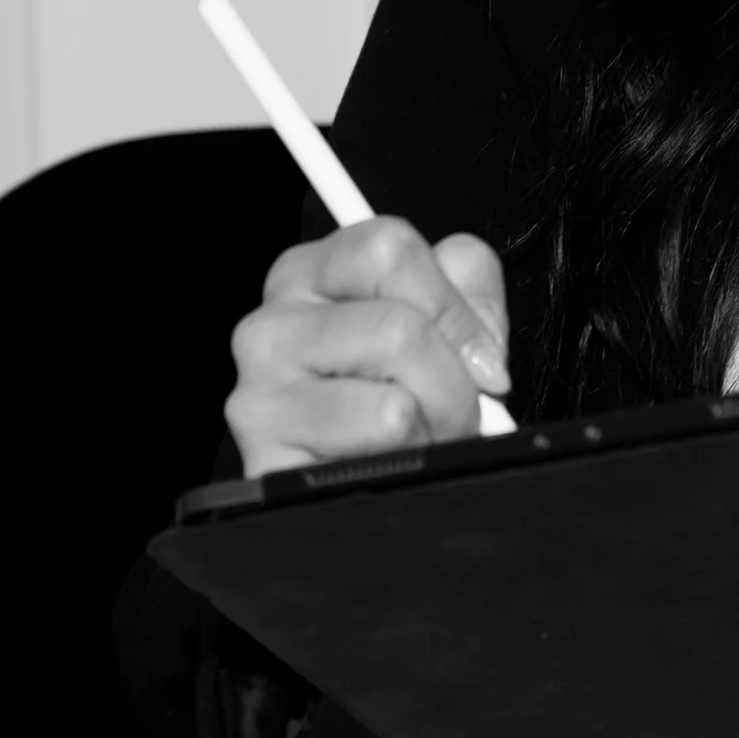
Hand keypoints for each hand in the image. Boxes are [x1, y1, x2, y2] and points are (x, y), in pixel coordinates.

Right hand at [226, 217, 511, 476]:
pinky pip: (377, 456)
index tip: (480, 355)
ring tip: (419, 438)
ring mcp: (258, 397)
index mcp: (307, 275)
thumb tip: (476, 338)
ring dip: (434, 429)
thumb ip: (467, 287)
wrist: (364, 490)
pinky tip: (388, 466)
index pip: (389, 248)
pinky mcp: (268, 464)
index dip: (454, 308)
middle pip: (399, 328)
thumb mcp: (443, 320)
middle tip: (453, 409)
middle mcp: (269, 328)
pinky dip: (410, 465)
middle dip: (454, 382)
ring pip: (395, 401)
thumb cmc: (402, 397)